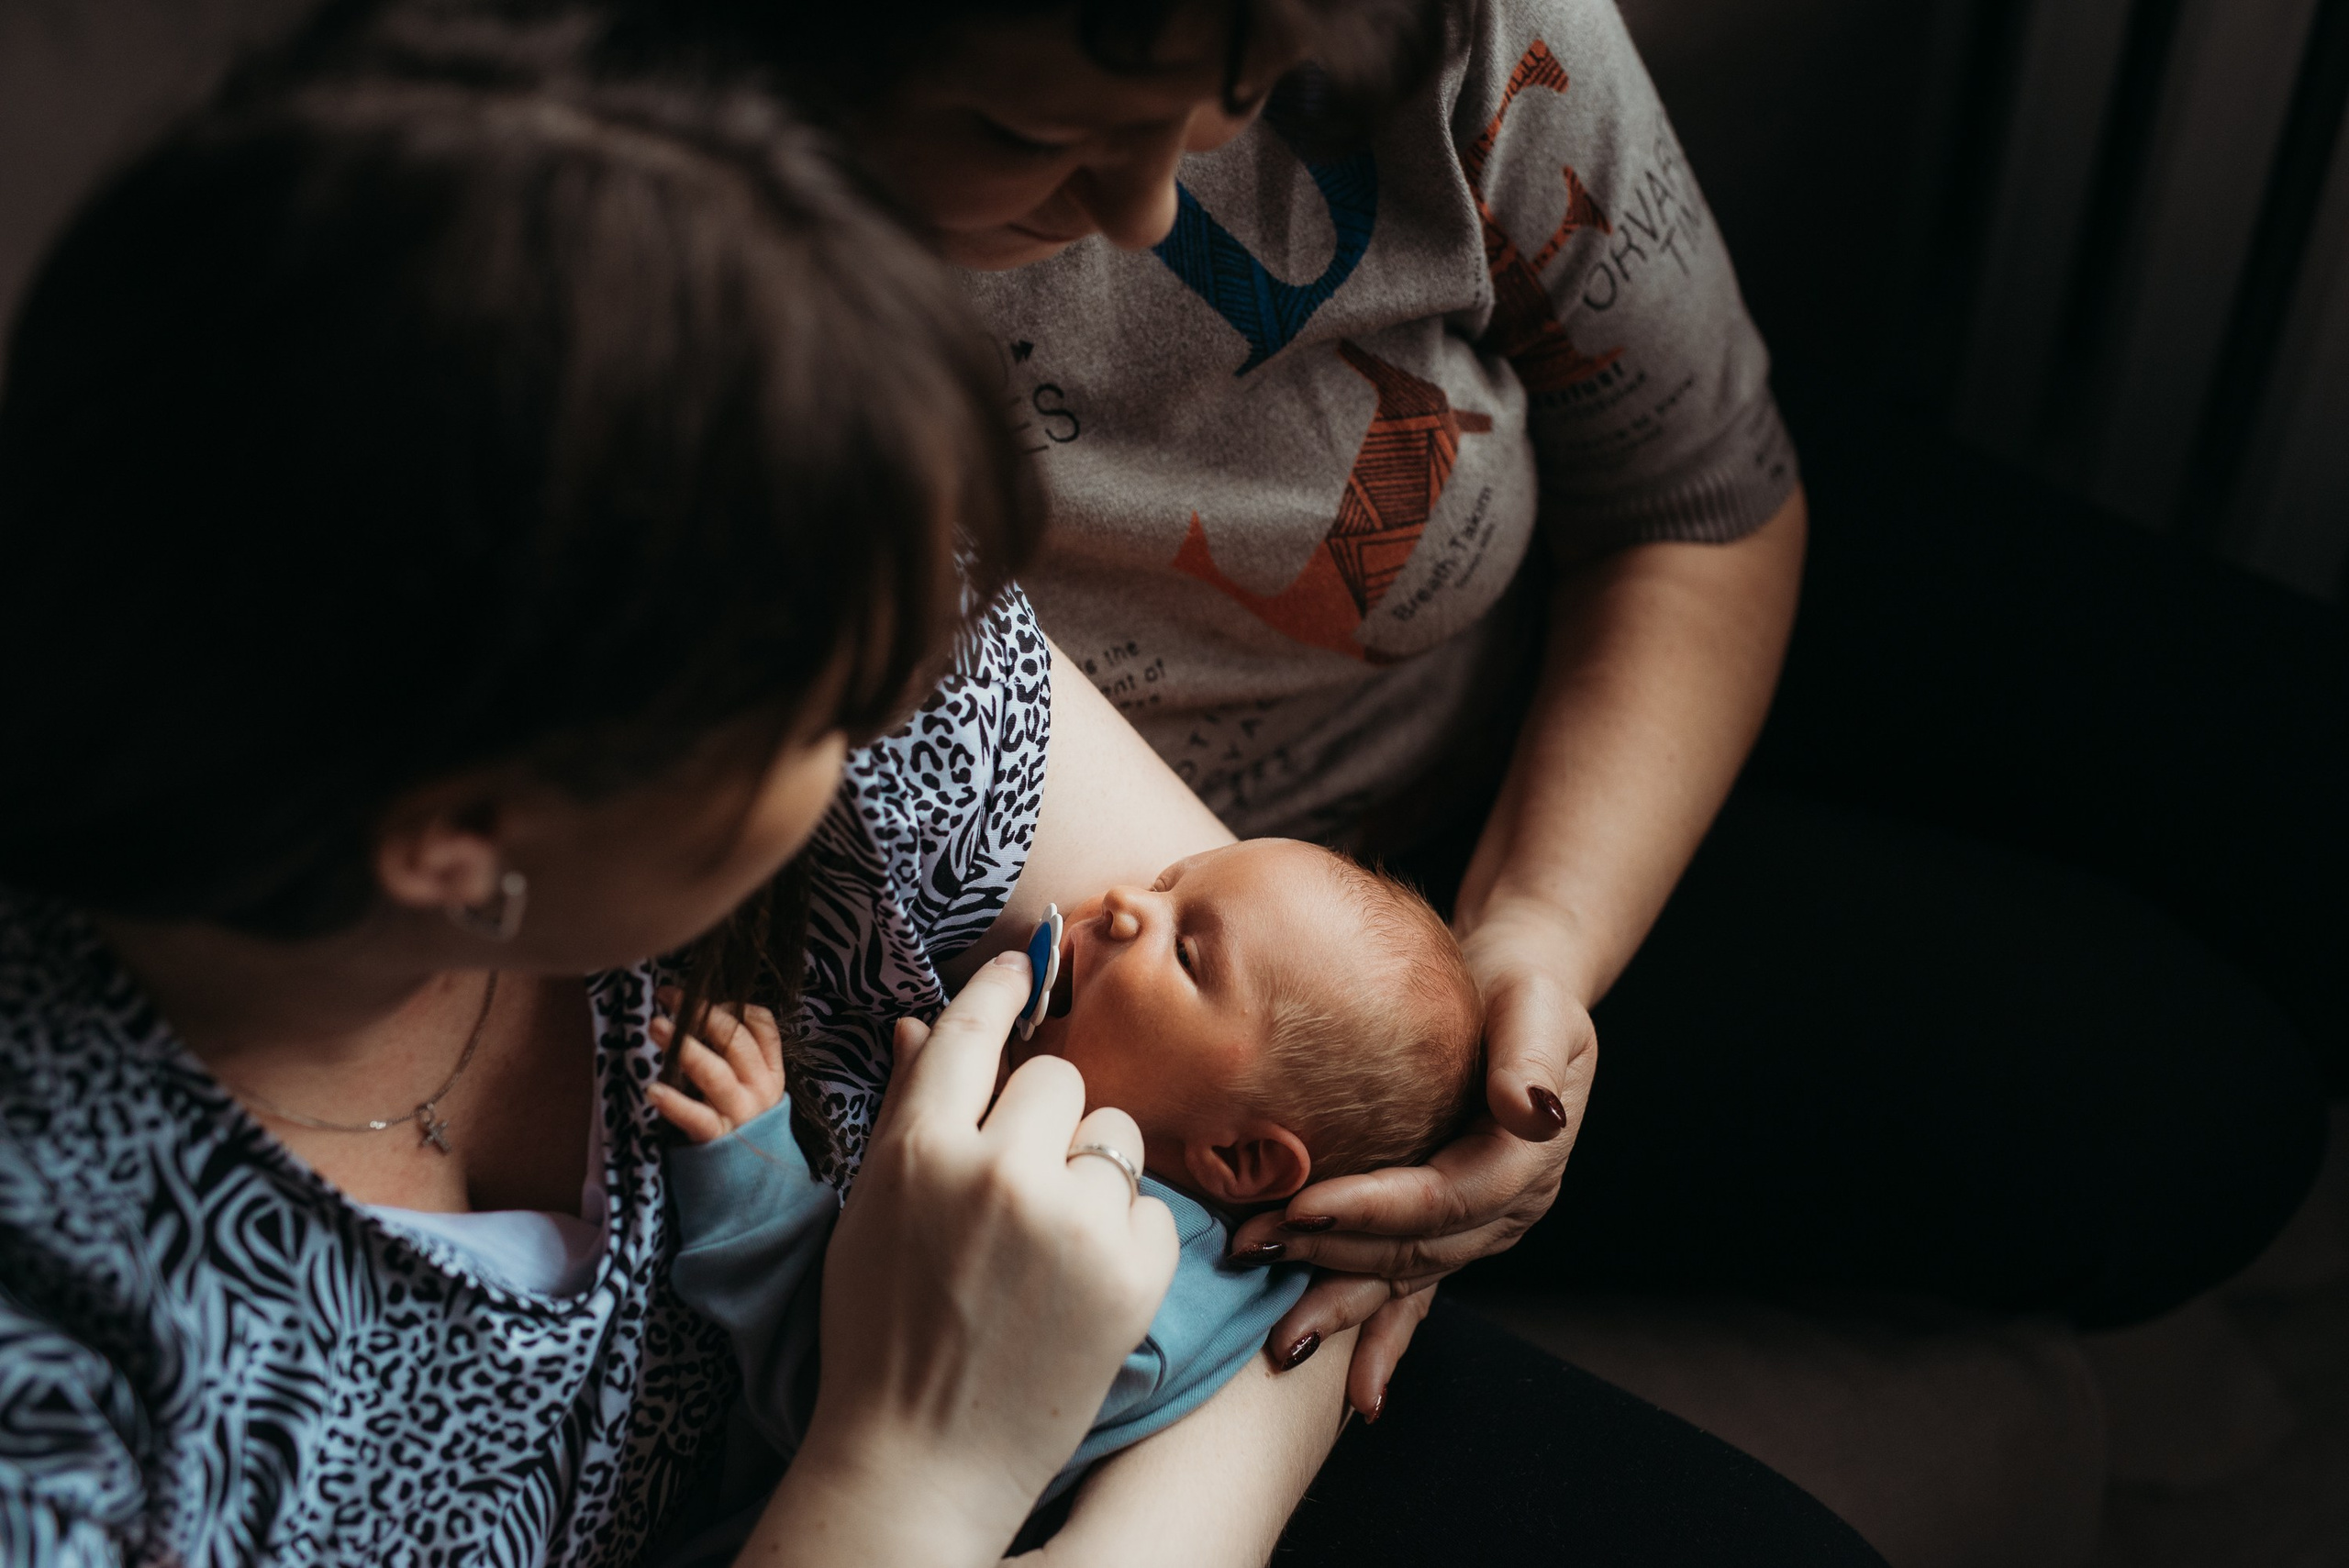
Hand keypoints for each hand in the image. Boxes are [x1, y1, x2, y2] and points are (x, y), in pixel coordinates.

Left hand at [646, 990, 785, 1141]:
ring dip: (684, 1047)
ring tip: (656, 1026)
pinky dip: (675, 1103)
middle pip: (736, 1041)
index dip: (732, 1004)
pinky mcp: (717, 1140)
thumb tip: (699, 1012)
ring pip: (716, 1073)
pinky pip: (697, 1118)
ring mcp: (740, 1114)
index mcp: (770, 1072)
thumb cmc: (741, 1124)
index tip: (700, 994)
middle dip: (701, 1013)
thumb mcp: (752, 1088)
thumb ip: (736, 1056)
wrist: (749, 1184)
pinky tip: (653, 1090)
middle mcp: (759, 1089)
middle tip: (667, 996)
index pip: (762, 1026)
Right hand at [767, 951, 1181, 1565]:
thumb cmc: (882, 1331)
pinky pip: (1150, 1204)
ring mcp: (1073, 1222)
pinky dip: (1125, 1235)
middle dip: (1045, 1117)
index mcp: (920, 1151)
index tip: (1025, 963)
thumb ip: (907, 1109)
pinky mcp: (1135, 1271)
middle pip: (1058, 1077)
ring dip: (1092, 1172)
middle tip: (1018, 1184)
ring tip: (1047, 1244)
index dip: (1003, 988)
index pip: (972, 1030)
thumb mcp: (871, 1212)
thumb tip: (923, 1023)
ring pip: (1115, 1134)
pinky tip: (1081, 1283)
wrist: (925, 1457)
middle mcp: (1000, 1173)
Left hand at [1226, 901, 1595, 1416]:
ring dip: (1340, 1306)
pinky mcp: (1442, 1228)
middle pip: (1414, 1249)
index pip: (1446, 1197)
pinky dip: (1380, 1339)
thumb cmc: (1523, 993)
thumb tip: (1532, 1109)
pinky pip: (1410, 1293)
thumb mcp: (1539, 1008)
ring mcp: (1475, 1229)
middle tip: (1253, 1252)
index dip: (1375, 1207)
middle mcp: (1504, 1209)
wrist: (1517, 997)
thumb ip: (1531, 1057)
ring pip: (1402, 1280)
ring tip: (1280, 1339)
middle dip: (1332, 1258)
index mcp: (1526, 1160)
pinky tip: (1354, 1393)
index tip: (1303, 1205)